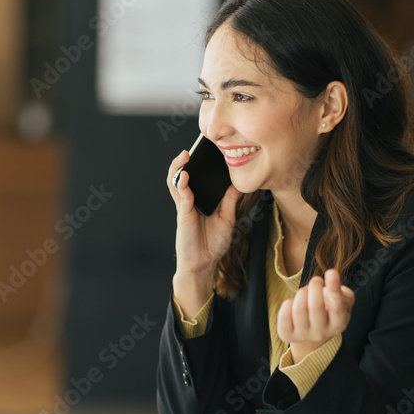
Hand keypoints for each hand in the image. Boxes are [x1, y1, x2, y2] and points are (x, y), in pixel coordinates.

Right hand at [165, 150, 241, 276]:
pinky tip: (185, 177)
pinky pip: (182, 197)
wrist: (204, 264)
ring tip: (184, 156)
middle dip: (182, 162)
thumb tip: (238, 184)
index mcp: (199, 201)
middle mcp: (189, 202)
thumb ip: (230, 201)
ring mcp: (185, 208)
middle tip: (191, 149)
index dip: (196, 165)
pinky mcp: (183, 216)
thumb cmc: (212, 244)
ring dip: (177, 168)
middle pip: (180, 176)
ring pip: (176, 183)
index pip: (195, 178)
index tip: (204, 151)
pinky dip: (182, 185)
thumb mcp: (227, 219)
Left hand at [277, 269, 354, 360]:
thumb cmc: (329, 310)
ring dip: (301, 293)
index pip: (337, 307)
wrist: (312, 330)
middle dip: (314, 286)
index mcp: (338, 324)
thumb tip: (334, 281)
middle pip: (316, 306)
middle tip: (316, 281)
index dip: (334, 289)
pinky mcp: (287, 335)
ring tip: (305, 292)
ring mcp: (303, 335)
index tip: (331, 272)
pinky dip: (287, 304)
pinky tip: (293, 304)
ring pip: (299, 309)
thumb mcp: (342, 302)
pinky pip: (284, 316)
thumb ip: (344, 292)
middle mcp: (322, 333)